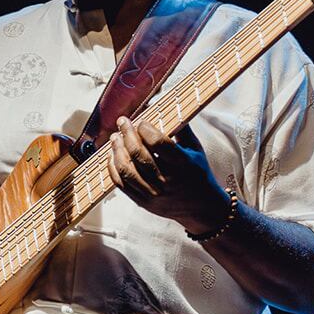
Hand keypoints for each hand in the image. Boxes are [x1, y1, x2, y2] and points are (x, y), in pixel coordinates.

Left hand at [104, 116, 229, 231]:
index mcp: (182, 164)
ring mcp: (153, 193)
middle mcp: (167, 180)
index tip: (140, 121)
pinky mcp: (143, 202)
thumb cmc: (197, 172)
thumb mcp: (195, 149)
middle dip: (127, 133)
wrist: (201, 208)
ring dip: (116, 150)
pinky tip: (112, 155)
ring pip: (126, 169)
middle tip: (122, 122)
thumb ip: (181, 128)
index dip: (145, 128)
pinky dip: (113, 167)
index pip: (158, 142)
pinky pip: (121, 184)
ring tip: (115, 137)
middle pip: (139, 153)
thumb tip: (165, 106)